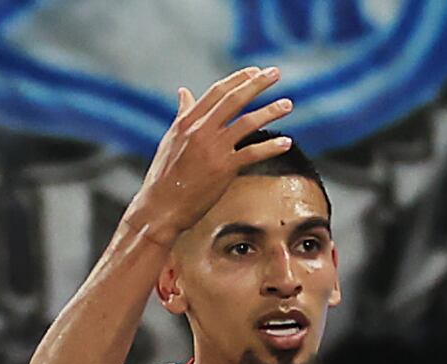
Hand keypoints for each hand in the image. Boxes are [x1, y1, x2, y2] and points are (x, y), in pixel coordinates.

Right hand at [127, 67, 296, 243]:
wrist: (159, 209)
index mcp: (186, 123)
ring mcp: (212, 149)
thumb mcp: (169, 140)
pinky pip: (253, 153)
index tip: (255, 71)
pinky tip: (286, 142)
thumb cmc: (163, 177)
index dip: (238, 79)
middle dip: (257, 83)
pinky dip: (272, 147)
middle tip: (275, 73)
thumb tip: (183, 92)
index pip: (216, 92)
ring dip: (271, 111)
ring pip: (248, 122)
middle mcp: (200, 131)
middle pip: (234, 99)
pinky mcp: (223, 169)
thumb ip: (182, 115)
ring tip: (287, 104)